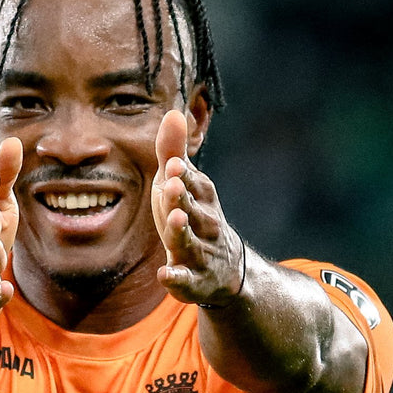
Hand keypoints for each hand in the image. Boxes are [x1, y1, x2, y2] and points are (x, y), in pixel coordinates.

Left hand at [152, 110, 243, 305]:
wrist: (228, 270)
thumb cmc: (198, 218)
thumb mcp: (186, 186)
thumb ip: (174, 153)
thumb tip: (173, 112)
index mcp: (202, 200)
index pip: (194, 185)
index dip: (183, 175)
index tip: (172, 164)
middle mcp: (205, 225)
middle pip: (194, 211)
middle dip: (183, 198)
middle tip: (172, 184)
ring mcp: (200, 254)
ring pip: (191, 242)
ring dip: (182, 231)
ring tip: (174, 219)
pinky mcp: (193, 280)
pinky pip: (185, 280)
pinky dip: (176, 278)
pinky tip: (164, 274)